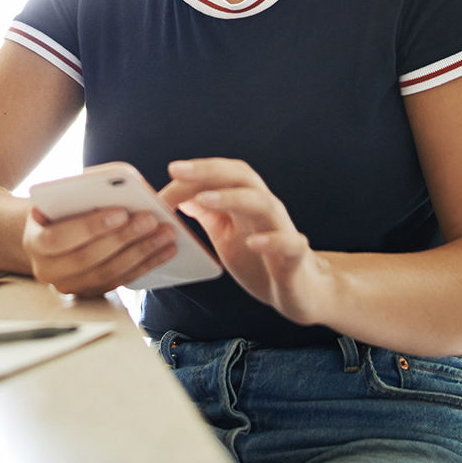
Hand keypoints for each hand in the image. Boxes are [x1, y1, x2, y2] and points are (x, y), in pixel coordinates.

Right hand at [22, 204, 177, 297]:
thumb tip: (118, 185)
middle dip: (123, 238)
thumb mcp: (61, 196)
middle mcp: (48, 270)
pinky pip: (121, 281)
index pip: (59, 238)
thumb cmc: (60, 209)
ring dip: (142, 253)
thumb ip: (81, 191)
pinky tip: (165, 250)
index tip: (121, 212)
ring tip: (166, 233)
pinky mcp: (91, 292)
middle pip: (87, 259)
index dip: (90, 227)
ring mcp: (70, 286)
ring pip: (108, 273)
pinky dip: (146, 265)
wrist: (50, 234)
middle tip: (151, 220)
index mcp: (35, 242)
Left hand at [158, 159, 335, 326]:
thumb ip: (206, 213)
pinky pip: (290, 243)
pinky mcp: (296, 258)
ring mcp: (282, 230)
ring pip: (263, 202)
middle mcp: (264, 208)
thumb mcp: (224, 234)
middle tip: (177, 171)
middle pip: (240, 176)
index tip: (162, 182)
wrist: (299, 291)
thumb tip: (176, 194)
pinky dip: (273, 241)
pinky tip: (253, 243)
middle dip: (208, 170)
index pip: (219, 175)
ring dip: (232, 198)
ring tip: (204, 200)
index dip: (190, 175)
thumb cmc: (259, 259)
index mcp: (244, 201)